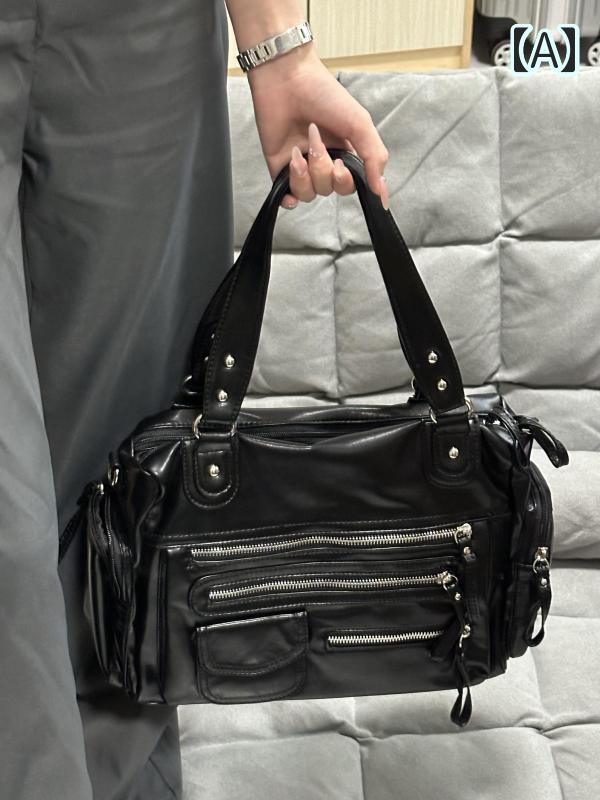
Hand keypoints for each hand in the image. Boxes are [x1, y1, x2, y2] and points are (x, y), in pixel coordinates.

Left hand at [246, 47, 388, 209]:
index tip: (341, 166)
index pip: (351, 184)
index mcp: (345, 152)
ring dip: (306, 175)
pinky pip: (287, 197)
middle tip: (319, 146)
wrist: (287, 78)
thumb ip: (374, 158)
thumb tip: (381, 193)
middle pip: (330, 189)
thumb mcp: (360, 124)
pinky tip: (292, 173)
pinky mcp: (279, 168)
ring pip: (309, 194)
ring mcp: (300, 166)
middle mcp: (323, 161)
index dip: (346, 182)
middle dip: (325, 172)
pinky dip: (290, 195)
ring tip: (299, 150)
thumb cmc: (324, 95)